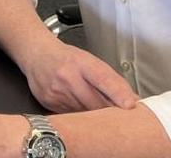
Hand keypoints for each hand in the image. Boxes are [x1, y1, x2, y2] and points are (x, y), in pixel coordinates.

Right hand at [21, 40, 137, 111]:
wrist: (37, 55)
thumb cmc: (67, 58)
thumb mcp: (90, 61)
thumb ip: (111, 80)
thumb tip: (133, 101)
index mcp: (81, 63)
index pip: (103, 79)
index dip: (118, 93)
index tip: (130, 105)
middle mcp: (67, 77)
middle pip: (95, 103)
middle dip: (110, 112)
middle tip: (119, 116)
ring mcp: (56, 91)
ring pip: (84, 113)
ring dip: (94, 115)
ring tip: (96, 109)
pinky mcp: (49, 103)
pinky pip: (71, 116)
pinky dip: (79, 115)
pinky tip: (78, 106)